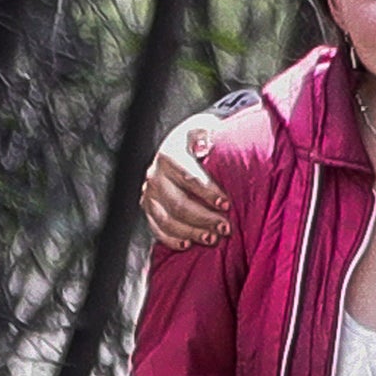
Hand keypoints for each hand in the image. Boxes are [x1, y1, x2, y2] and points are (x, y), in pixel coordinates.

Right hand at [142, 112, 232, 247]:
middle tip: (226, 228)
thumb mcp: (209, 130)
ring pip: (167, 219)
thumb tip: (208, 144)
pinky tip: (188, 245)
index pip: (187, 175)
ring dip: (191, 231)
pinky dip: (171, 239)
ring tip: (213, 239)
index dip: (207, 192)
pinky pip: (156, 228)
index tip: (226, 204)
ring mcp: (150, 192)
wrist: (184, 144)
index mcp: (171, 153)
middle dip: (203, 218)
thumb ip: (210, 135)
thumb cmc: (204, 139)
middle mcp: (156, 173)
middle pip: (178, 203)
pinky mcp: (148, 207)